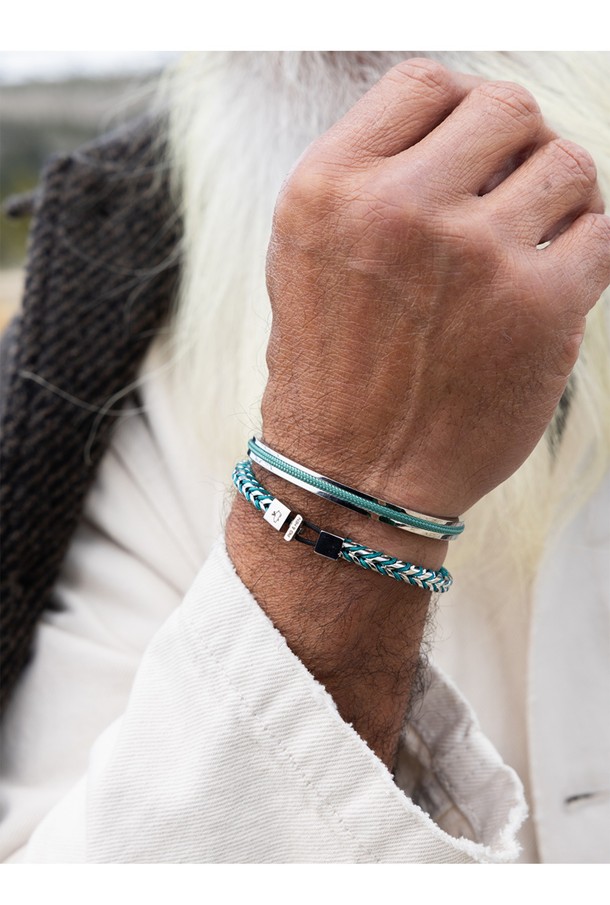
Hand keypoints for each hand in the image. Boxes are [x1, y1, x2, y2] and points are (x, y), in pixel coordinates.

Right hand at [262, 58, 609, 517]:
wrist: (355, 478)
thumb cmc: (333, 370)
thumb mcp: (309, 257)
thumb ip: (373, 180)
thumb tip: (464, 124)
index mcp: (328, 189)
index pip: (425, 83)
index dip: (457, 111)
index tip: (467, 152)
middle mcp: (398, 210)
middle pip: (504, 107)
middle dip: (514, 144)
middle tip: (505, 192)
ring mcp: (473, 256)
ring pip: (567, 163)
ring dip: (558, 196)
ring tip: (531, 239)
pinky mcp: (539, 308)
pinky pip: (603, 231)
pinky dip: (585, 249)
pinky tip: (551, 280)